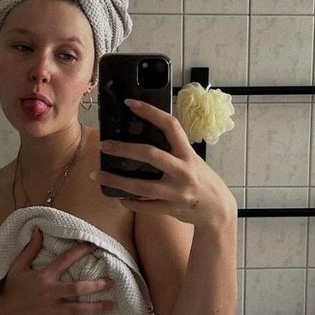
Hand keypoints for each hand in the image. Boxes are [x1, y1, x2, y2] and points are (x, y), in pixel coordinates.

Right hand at [0, 229, 114, 314]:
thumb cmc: (11, 288)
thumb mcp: (18, 266)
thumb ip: (30, 249)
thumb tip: (38, 230)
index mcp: (44, 276)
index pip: (65, 260)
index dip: (81, 251)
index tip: (95, 245)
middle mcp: (50, 292)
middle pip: (77, 289)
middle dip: (96, 286)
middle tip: (112, 282)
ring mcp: (51, 309)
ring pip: (77, 310)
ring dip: (96, 308)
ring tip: (112, 306)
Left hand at [93, 99, 236, 227]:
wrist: (218, 210)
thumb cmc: (202, 180)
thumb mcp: (193, 160)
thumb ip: (173, 150)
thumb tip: (143, 137)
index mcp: (188, 154)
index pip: (171, 126)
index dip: (151, 112)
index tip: (131, 104)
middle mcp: (183, 171)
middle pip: (151, 155)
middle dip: (124, 149)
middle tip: (103, 145)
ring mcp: (176, 192)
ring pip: (142, 187)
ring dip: (116, 181)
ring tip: (96, 175)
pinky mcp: (171, 209)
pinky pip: (145, 207)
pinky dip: (129, 202)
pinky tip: (117, 196)